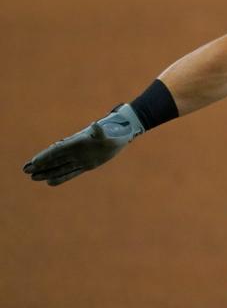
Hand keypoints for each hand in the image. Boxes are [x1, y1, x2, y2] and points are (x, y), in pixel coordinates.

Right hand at [23, 104, 143, 185]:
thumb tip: (95, 125)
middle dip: (41, 165)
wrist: (119, 134)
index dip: (45, 156)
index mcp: (77, 142)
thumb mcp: (106, 132)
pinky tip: (49, 182)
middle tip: (25, 170)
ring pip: (59, 167)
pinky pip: (70, 172)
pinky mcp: (86, 165)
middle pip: (54, 159)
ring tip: (32, 177)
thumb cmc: (112, 132)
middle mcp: (75, 151)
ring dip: (47, 172)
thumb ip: (99, 131)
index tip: (34, 161)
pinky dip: (61, 177)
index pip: (57, 151)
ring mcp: (80, 158)